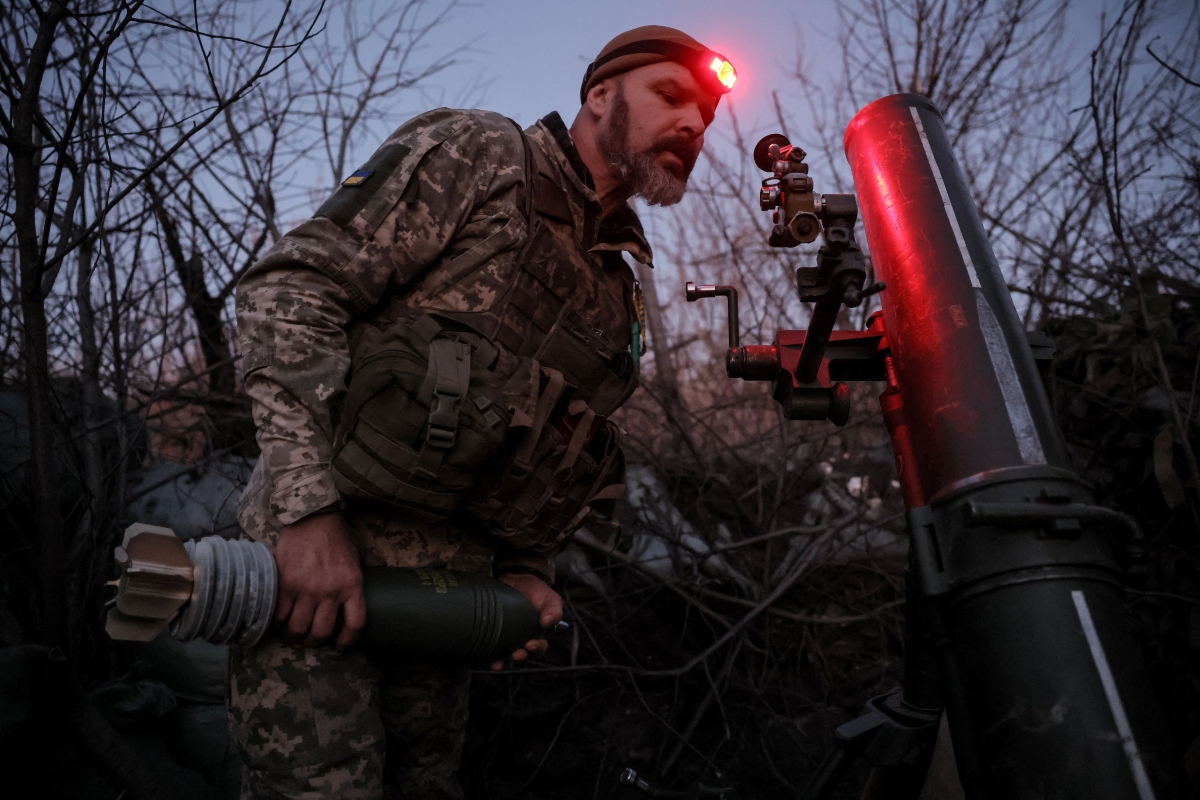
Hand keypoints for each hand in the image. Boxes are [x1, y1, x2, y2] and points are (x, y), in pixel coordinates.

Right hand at [273, 511, 365, 649]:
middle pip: (322, 632)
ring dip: (294, 637)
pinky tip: (277, 624)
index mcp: (353, 584)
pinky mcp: (284, 584)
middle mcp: (330, 590)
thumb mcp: (359, 555)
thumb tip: (368, 590)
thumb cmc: (337, 536)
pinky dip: (276, 625)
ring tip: (292, 634)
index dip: (348, 641)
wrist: (312, 517)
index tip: (340, 645)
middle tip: (310, 639)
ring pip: (298, 628)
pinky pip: (278, 615)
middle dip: (315, 641)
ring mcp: (306, 588)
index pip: (355, 624)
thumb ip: (361, 576)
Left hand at [490, 572, 561, 670]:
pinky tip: (485, 657)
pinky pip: (491, 647)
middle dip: (520, 657)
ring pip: (505, 655)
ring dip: (503, 660)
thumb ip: (553, 609)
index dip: (536, 649)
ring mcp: (507, 637)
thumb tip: (548, 623)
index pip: (540, 648)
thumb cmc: (536, 591)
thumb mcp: (549, 598)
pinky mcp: (493, 632)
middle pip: (522, 655)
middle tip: (517, 654)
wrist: (516, 577)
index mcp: (538, 635)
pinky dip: (488, 655)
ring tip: (499, 663)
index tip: (530, 644)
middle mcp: (523, 639)